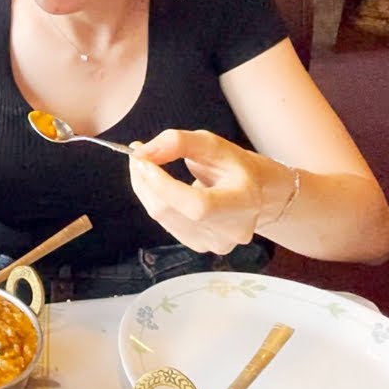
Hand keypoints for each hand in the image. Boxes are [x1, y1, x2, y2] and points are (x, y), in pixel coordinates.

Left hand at [128, 129, 293, 255]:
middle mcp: (231, 231)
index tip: (140, 159)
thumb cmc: (233, 165)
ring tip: (147, 165)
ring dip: (146, 189)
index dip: (163, 184)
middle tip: (136, 155)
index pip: (197, 205)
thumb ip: (177, 142)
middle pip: (172, 211)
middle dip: (145, 180)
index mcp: (244, 202)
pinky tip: (158, 185)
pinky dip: (154, 200)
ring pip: (162, 217)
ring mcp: (213, 243)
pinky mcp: (197, 245)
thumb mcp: (211, 144)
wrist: (252, 191)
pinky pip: (164, 222)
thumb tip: (142, 154)